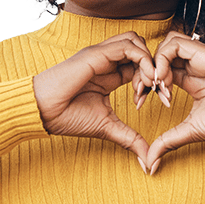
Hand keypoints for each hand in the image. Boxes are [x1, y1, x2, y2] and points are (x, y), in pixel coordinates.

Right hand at [33, 32, 154, 168]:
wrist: (43, 113)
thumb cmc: (68, 118)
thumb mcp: (108, 127)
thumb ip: (130, 139)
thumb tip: (149, 162)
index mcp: (109, 74)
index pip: (139, 65)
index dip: (154, 79)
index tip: (161, 99)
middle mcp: (106, 60)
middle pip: (140, 47)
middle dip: (156, 66)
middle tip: (161, 90)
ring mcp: (101, 54)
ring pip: (135, 41)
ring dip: (150, 60)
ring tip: (154, 84)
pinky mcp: (97, 54)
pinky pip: (128, 46)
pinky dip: (143, 60)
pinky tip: (146, 80)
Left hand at [144, 31, 204, 173]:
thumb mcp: (190, 131)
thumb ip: (168, 142)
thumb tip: (150, 164)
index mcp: (190, 80)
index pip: (159, 72)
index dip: (145, 84)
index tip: (140, 103)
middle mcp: (192, 65)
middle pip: (158, 56)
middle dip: (143, 73)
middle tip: (141, 94)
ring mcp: (197, 57)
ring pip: (164, 45)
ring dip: (153, 64)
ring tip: (156, 86)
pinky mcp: (202, 52)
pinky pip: (173, 44)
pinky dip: (162, 59)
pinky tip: (164, 79)